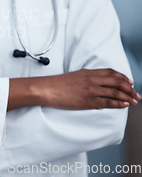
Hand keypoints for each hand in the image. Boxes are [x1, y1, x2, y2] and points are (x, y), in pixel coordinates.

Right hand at [9, 68, 140, 110]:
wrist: (45, 89)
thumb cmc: (56, 84)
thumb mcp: (73, 77)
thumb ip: (86, 79)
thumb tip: (96, 87)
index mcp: (87, 72)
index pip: (111, 73)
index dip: (123, 77)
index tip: (129, 82)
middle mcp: (91, 80)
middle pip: (116, 82)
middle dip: (129, 88)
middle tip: (136, 94)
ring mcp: (90, 90)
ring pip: (115, 92)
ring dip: (127, 97)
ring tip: (134, 101)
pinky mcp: (88, 101)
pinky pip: (108, 102)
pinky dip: (119, 103)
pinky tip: (124, 105)